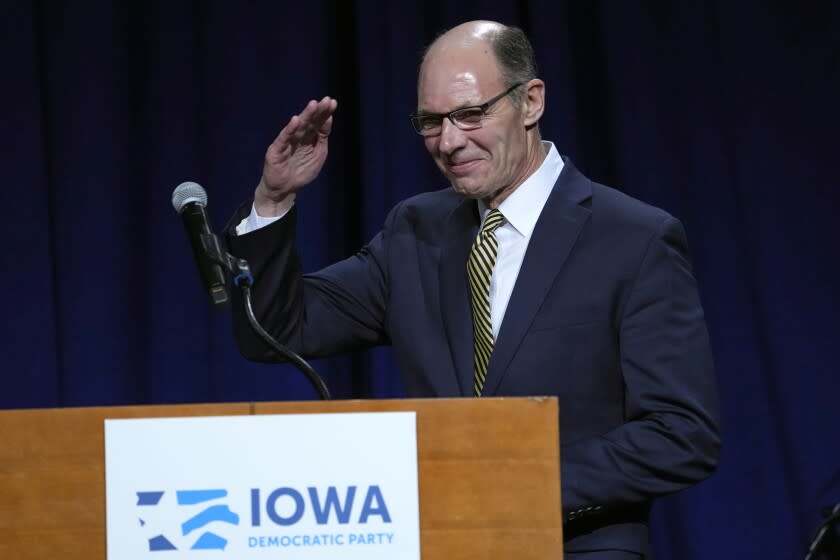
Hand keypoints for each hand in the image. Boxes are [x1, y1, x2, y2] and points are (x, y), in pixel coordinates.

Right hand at [255, 96, 337, 215]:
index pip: (318, 122)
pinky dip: (289, 130)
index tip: (332, 102)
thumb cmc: (302, 172)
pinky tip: (295, 121)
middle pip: (309, 122)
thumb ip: (322, 138)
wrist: (285, 189)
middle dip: (317, 111)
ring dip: (305, 116)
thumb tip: (329, 119)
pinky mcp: (276, 150)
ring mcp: (287, 142)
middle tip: (326, 100)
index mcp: (309, 137)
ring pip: (298, 127)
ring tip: (313, 105)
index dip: (325, 113)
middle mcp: (298, 137)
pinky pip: (283, 138)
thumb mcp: (318, 155)